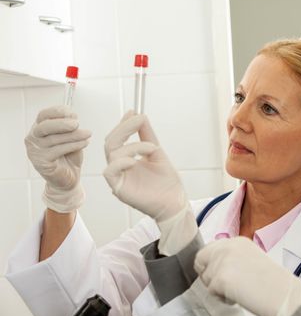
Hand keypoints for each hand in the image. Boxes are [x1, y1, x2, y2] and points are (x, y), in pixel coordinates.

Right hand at [25, 106, 90, 212]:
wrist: (69, 178)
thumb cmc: (69, 155)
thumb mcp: (71, 137)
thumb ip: (70, 127)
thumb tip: (73, 118)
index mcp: (39, 128)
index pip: (43, 115)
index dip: (58, 111)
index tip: (73, 113)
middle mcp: (33, 138)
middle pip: (44, 126)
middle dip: (62, 123)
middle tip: (77, 123)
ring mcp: (35, 150)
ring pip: (54, 139)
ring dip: (73, 135)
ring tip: (87, 134)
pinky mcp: (41, 162)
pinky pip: (58, 150)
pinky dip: (73, 145)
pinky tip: (85, 143)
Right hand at [103, 111, 197, 254]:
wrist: (175, 203)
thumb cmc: (167, 183)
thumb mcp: (157, 153)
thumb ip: (147, 136)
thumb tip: (140, 116)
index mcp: (127, 159)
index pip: (118, 138)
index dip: (123, 124)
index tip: (134, 113)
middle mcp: (120, 167)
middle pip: (111, 142)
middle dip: (124, 128)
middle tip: (138, 120)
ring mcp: (119, 178)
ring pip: (112, 153)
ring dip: (132, 145)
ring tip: (152, 148)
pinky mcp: (119, 188)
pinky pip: (111, 172)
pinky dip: (122, 162)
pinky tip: (136, 160)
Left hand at [194, 237, 300, 315]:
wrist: (283, 293)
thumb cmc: (273, 282)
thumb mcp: (252, 259)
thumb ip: (233, 258)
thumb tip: (216, 266)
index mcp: (237, 241)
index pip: (211, 248)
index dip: (212, 264)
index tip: (220, 274)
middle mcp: (228, 246)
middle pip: (201, 258)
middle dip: (208, 273)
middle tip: (223, 285)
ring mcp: (223, 261)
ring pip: (206, 277)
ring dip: (217, 288)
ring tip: (238, 290)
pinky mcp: (220, 277)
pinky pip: (211, 291)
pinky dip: (222, 297)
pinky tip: (238, 296)